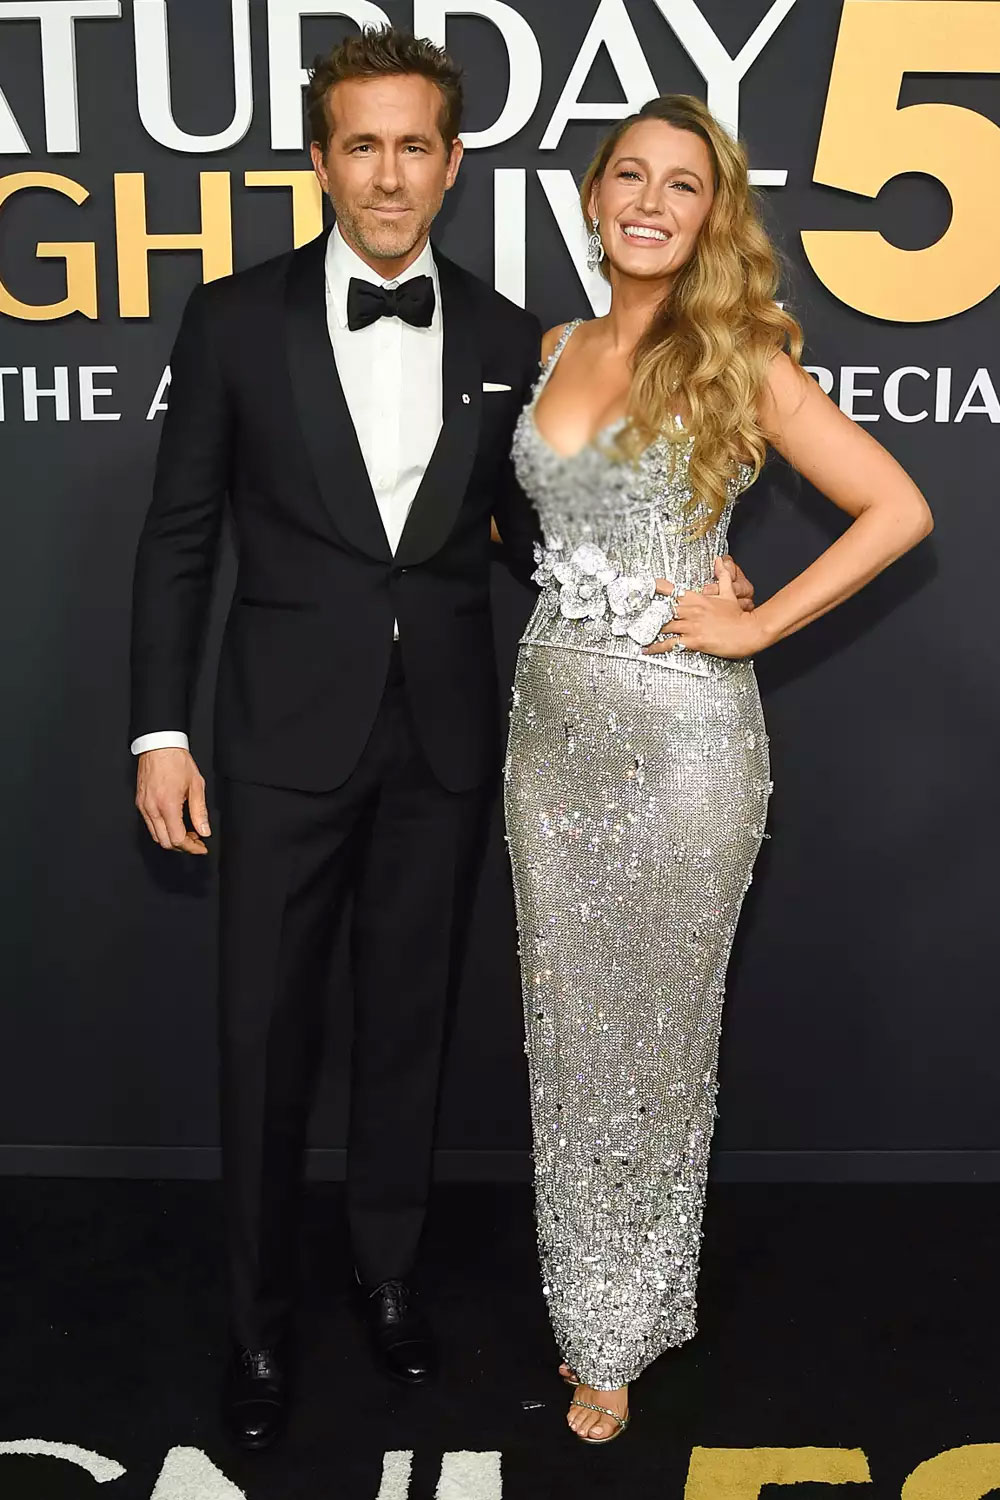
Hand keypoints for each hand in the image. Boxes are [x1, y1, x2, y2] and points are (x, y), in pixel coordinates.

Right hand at [135, 747, 210, 853]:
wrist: (159, 746)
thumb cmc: (177, 761)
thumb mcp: (196, 785)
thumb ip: (200, 811)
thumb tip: (204, 831)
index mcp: (167, 805)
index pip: (178, 839)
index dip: (192, 848)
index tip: (201, 847)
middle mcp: (152, 809)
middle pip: (165, 842)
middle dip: (183, 846)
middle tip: (196, 841)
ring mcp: (143, 807)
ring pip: (156, 836)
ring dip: (172, 839)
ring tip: (188, 833)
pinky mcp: (140, 803)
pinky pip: (150, 825)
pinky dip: (163, 830)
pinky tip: (175, 824)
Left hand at [644, 557, 765, 658]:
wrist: (749, 630)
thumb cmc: (738, 615)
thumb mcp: (729, 593)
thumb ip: (722, 576)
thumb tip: (720, 560)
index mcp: (697, 598)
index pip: (672, 589)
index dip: (656, 587)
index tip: (644, 586)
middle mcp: (691, 610)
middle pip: (663, 610)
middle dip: (648, 613)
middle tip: (634, 614)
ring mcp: (692, 626)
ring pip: (664, 626)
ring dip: (650, 629)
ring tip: (636, 632)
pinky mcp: (694, 641)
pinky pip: (671, 644)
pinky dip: (657, 647)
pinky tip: (647, 649)